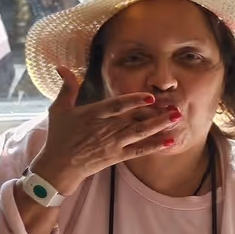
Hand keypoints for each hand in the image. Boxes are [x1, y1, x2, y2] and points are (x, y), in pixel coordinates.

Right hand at [30, 66, 179, 196]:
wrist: (58, 167)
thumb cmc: (58, 137)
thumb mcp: (59, 109)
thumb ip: (67, 87)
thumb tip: (61, 66)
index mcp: (93, 114)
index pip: (117, 106)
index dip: (134, 101)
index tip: (150, 97)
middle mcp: (105, 128)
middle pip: (134, 119)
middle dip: (156, 113)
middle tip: (176, 107)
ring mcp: (112, 143)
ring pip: (140, 133)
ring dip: (160, 125)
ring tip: (176, 118)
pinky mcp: (115, 157)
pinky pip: (138, 151)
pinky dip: (154, 146)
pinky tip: (169, 141)